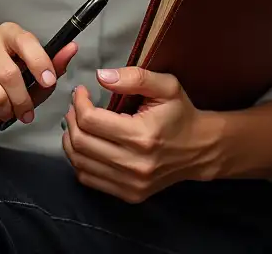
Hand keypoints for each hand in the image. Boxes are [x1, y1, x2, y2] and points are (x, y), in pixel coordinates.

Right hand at [0, 22, 78, 137]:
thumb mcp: (34, 78)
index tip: (49, 81)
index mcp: (8, 35)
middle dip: (23, 101)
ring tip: (5, 113)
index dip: (39, 62)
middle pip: (9, 74)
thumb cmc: (6, 87)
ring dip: (5, 112)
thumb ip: (53, 66)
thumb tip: (71, 48)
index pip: (24, 40)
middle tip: (26, 114)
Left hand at [61, 67, 216, 202]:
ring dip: (71, 139)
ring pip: (80, 162)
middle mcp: (135, 164)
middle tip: (76, 106)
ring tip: (77, 123)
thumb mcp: (166, 86)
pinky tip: (86, 144)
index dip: (79, 102)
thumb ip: (134, 77)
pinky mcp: (129, 194)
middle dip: (71, 119)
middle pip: (81, 142)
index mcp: (143, 136)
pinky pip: (88, 178)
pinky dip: (79, 160)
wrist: (200, 149)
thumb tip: (100, 76)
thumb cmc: (180, 114)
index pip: (91, 121)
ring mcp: (131, 184)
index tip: (81, 91)